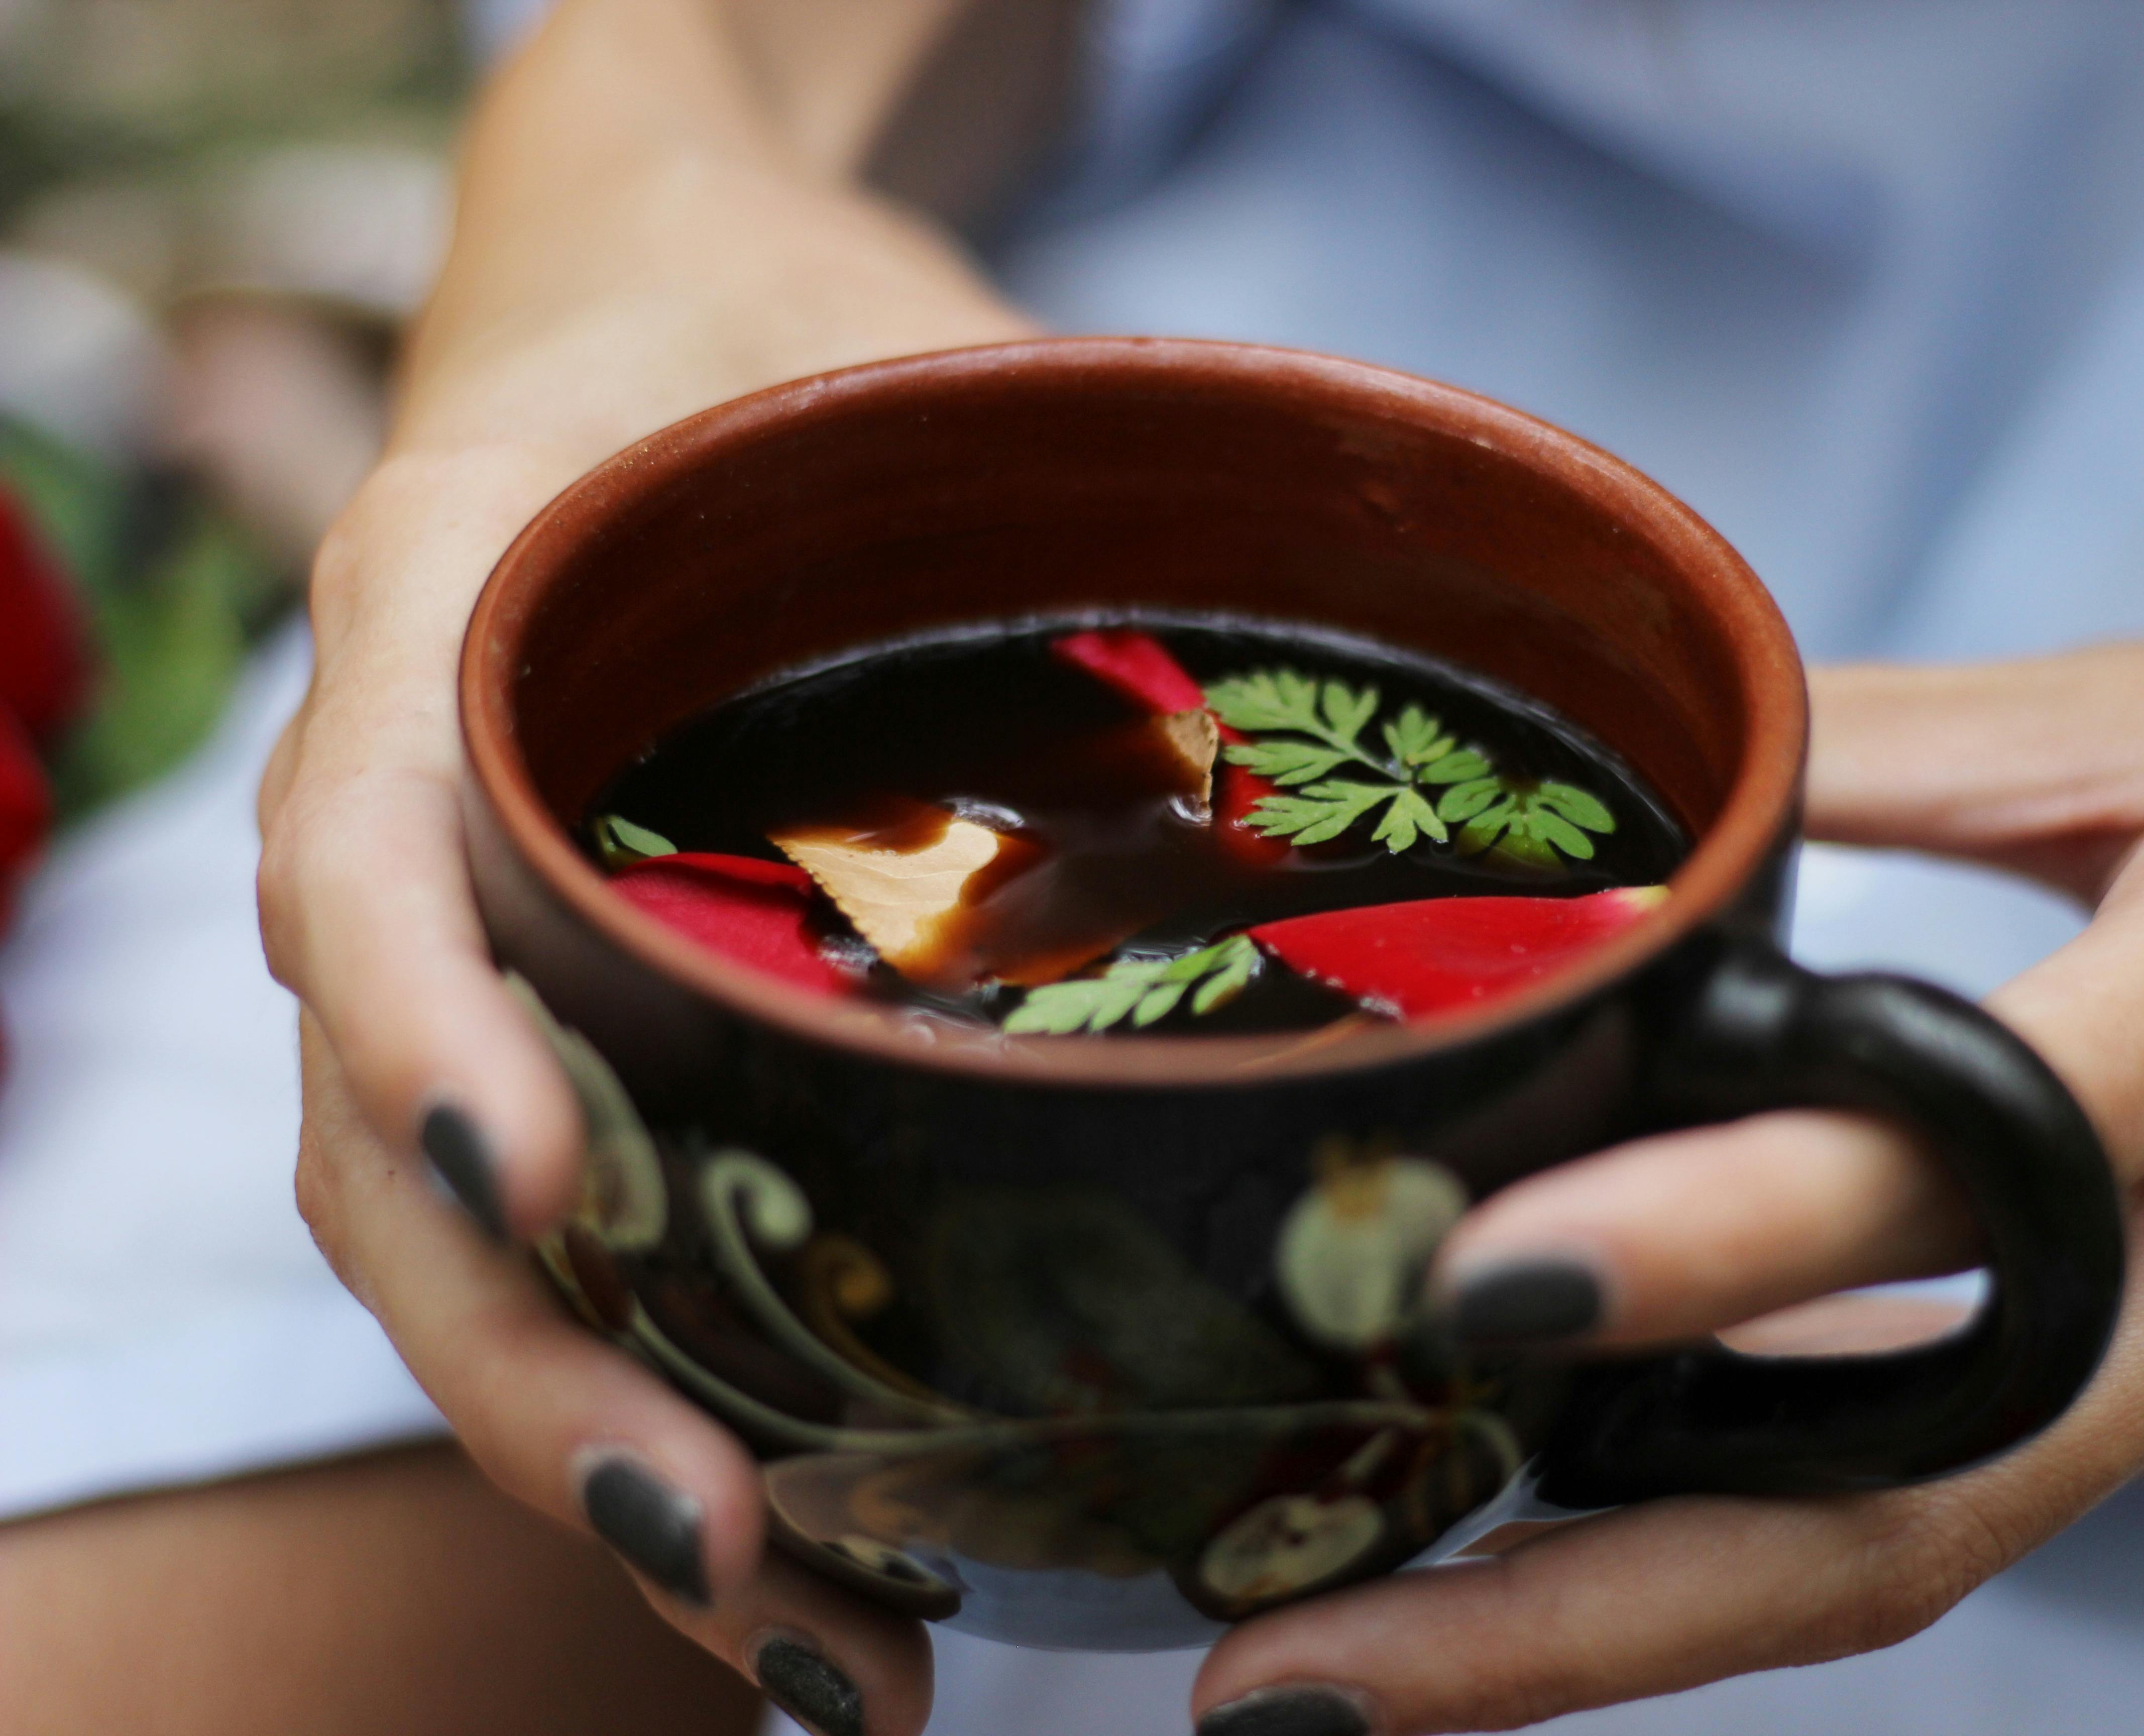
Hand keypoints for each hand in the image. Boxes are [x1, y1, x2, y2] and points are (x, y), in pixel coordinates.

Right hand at [256, 0, 1036, 1719]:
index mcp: (450, 611)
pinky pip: (566, 1246)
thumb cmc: (795, 336)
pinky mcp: (568, 1031)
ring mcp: (473, 945)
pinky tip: (825, 1559)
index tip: (550, 1201)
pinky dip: (676, 1407)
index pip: (373, 852)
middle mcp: (416, 809)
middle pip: (394, 1152)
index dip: (434, 1036)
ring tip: (811, 1656)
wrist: (678, 322)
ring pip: (463, 1258)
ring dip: (611, 1466)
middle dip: (547, 1377)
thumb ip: (1031, 455)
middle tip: (734, 1560)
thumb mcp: (897, 351)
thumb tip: (1349, 570)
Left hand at [1185, 608, 2143, 1734]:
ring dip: (1642, 1628)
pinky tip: (1587, 1536)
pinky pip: (2016, 1491)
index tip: (1477, 1286)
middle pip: (1935, 1483)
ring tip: (1360, 1664)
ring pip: (1955, 1537)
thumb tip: (1633, 786)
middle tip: (1299, 1681)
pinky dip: (1786, 1533)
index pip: (1989, 1144)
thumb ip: (1893, 742)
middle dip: (1590, 1617)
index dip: (1731, 1237)